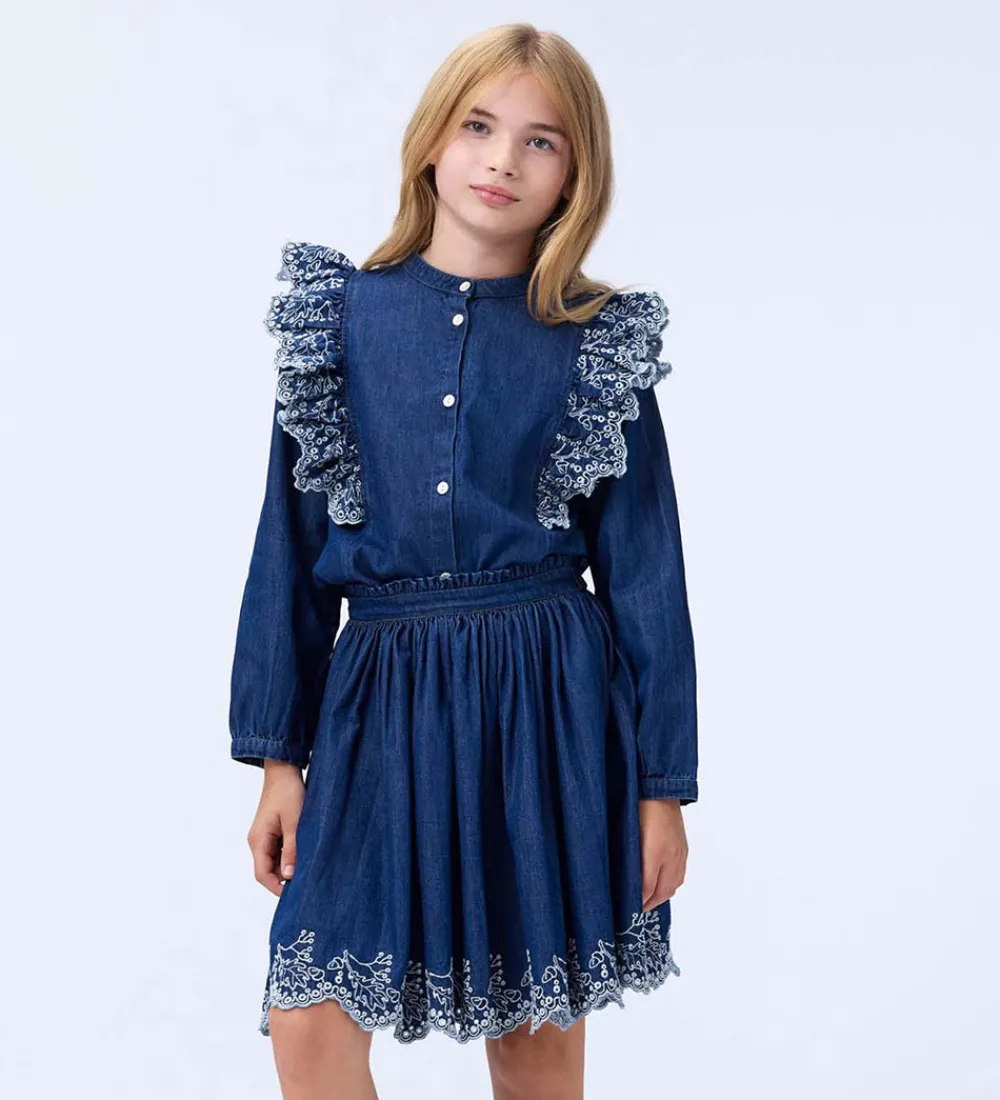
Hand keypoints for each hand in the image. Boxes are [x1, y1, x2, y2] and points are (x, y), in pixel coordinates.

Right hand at [246, 760, 304, 896]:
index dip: (277, 888)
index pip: (263, 874)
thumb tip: (289, 876)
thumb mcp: (294, 821)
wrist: (283, 769)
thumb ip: (292, 848)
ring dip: (288, 867)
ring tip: (308, 870)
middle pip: (268, 870)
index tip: (295, 895)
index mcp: (258, 840)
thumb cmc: (289, 792)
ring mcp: (264, 836)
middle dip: (284, 879)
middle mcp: (257, 841)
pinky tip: (304, 855)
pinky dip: (289, 856)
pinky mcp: (271, 831)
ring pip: (274, 861)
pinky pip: (278, 851)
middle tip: (306, 884)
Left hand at [638, 798, 687, 910]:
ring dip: (661, 896)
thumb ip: (628, 856)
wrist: (660, 789)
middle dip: (649, 904)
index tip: (627, 909)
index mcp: (654, 852)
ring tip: (647, 899)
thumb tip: (624, 876)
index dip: (637, 901)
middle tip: (635, 909)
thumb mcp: (629, 833)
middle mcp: (670, 856)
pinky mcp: (684, 849)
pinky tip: (661, 884)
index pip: (647, 888)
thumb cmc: (638, 807)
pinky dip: (670, 885)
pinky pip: (680, 875)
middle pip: (663, 892)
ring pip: (673, 886)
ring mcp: (680, 853)